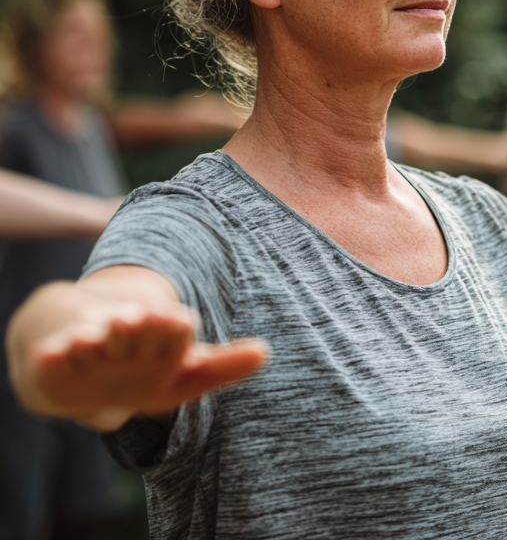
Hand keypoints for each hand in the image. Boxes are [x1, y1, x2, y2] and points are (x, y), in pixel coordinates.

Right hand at [16, 299, 266, 431]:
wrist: (85, 366)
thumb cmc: (145, 370)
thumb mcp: (183, 375)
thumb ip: (222, 367)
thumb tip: (266, 352)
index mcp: (161, 336)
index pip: (174, 329)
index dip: (174, 327)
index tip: (179, 322)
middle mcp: (127, 334)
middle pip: (134, 328)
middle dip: (137, 326)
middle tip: (134, 320)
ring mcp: (91, 344)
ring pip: (96, 337)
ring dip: (97, 336)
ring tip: (97, 335)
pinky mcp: (57, 358)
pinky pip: (53, 356)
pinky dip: (52, 354)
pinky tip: (52, 354)